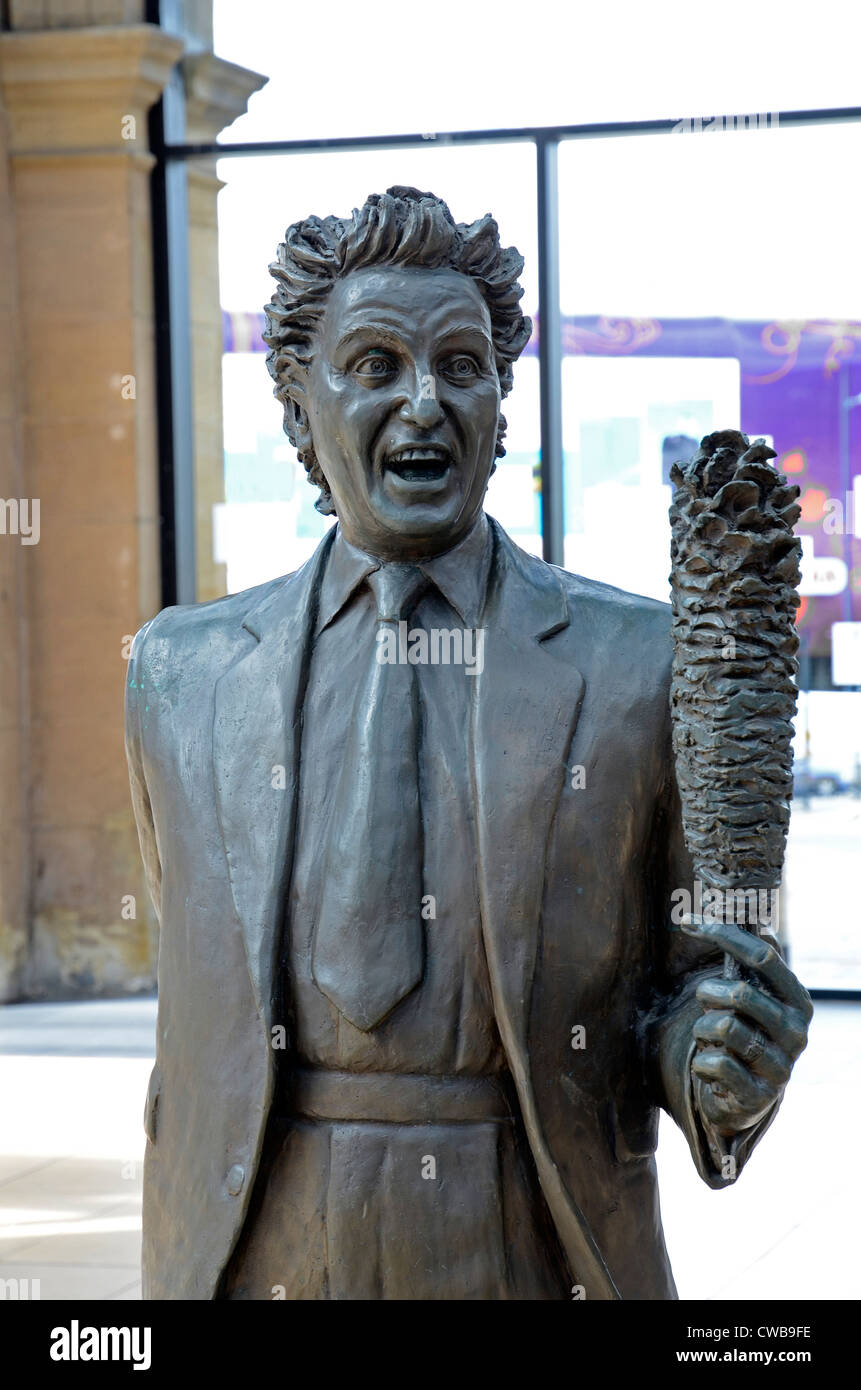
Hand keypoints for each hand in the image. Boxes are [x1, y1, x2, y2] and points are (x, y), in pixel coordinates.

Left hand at [683, 919, 812, 1136]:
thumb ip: (747, 959)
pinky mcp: (759, 1095)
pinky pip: (715, 1063)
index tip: (688, 921)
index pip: (763, 955)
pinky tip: (710, 1067)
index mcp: (797, 1000)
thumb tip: (737, 908)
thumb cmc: (745, 1031)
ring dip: (703, 1029)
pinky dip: (701, 1061)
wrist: (746, 1096)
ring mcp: (781, 1066)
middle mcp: (797, 1032)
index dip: (724, 934)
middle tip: (706, 1004)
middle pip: (740, 993)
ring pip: (724, 1027)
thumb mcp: (750, 995)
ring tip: (709, 1037)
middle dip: (708, 994)